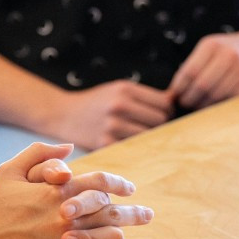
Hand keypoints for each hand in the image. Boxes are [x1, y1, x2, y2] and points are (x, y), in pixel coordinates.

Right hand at [0, 143, 148, 238]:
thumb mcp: (8, 172)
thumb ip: (39, 154)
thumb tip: (69, 147)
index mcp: (56, 192)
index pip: (101, 183)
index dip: (120, 185)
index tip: (130, 190)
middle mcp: (65, 218)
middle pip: (114, 214)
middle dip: (135, 214)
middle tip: (147, 215)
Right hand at [46, 80, 172, 149]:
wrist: (62, 114)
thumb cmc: (96, 102)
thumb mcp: (117, 89)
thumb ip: (144, 96)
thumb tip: (177, 102)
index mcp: (124, 89)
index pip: (166, 103)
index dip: (167, 111)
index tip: (159, 116)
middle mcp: (119, 105)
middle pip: (161, 120)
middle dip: (159, 125)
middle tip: (149, 128)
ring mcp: (112, 126)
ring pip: (150, 136)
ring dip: (148, 139)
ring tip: (137, 136)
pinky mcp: (105, 143)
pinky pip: (134, 149)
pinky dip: (134, 148)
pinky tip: (126, 144)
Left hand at [168, 26, 238, 109]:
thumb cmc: (234, 51)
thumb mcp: (214, 48)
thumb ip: (195, 65)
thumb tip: (173, 92)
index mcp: (212, 45)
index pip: (188, 72)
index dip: (179, 88)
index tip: (174, 97)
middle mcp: (228, 55)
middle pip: (201, 86)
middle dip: (189, 99)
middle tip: (185, 105)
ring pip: (216, 96)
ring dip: (204, 105)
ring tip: (199, 107)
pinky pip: (232, 100)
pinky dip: (221, 106)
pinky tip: (216, 106)